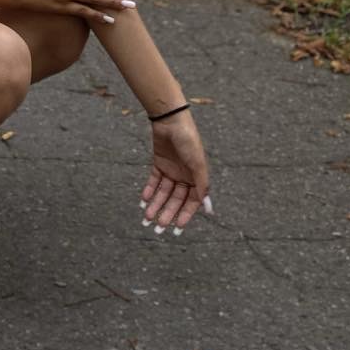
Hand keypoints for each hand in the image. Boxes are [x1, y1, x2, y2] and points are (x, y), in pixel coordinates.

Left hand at [141, 109, 210, 233]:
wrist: (171, 120)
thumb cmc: (188, 141)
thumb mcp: (198, 164)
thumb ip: (201, 186)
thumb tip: (206, 207)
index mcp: (196, 178)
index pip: (191, 202)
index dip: (185, 216)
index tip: (177, 229)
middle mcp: (184, 176)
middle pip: (175, 200)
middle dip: (167, 214)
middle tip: (158, 228)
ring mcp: (171, 170)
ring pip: (163, 193)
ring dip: (156, 205)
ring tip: (147, 218)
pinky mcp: (159, 164)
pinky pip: (154, 182)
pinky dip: (149, 191)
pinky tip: (144, 201)